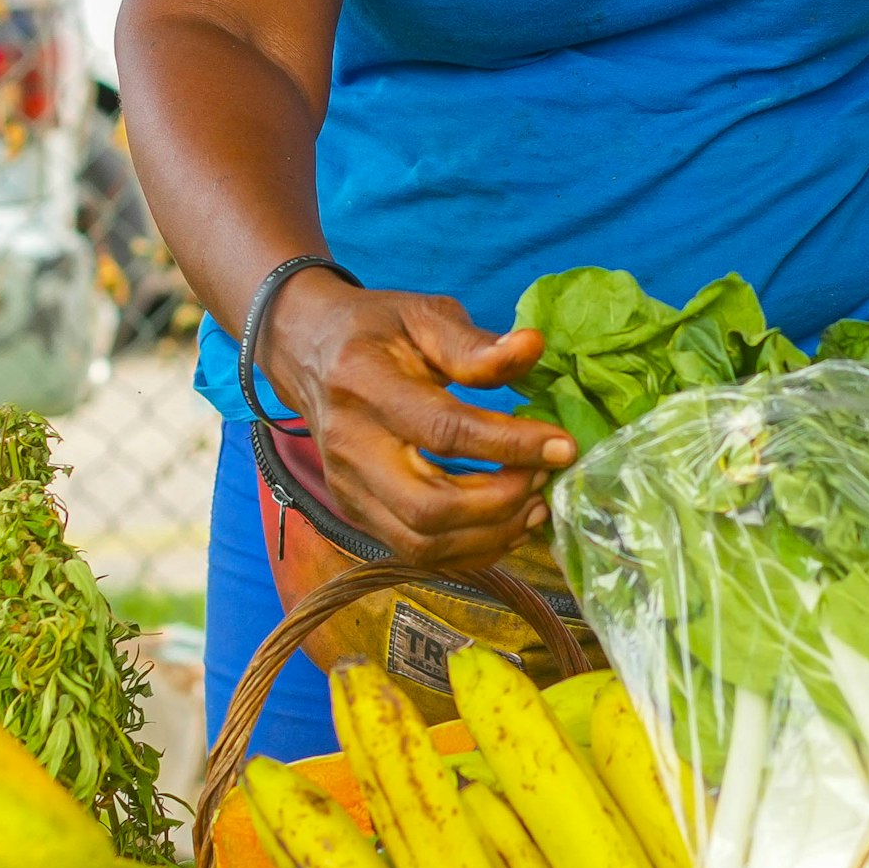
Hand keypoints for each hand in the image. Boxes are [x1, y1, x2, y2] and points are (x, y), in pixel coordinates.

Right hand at [264, 274, 578, 568]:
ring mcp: (347, 487)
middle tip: (544, 479)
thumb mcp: (422, 315)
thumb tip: (533, 349)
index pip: (444, 431)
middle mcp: (349, 445)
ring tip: (535, 504)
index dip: (510, 445)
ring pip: (422, 542)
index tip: (562, 446)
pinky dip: (469, 550)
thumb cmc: (374, 330)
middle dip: (500, 503)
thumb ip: (474, 343)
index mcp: (364, 384)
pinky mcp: (354, 511)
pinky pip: (415, 552)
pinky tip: (507, 524)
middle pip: (429, 506)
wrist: (306, 351)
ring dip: (490, 535)